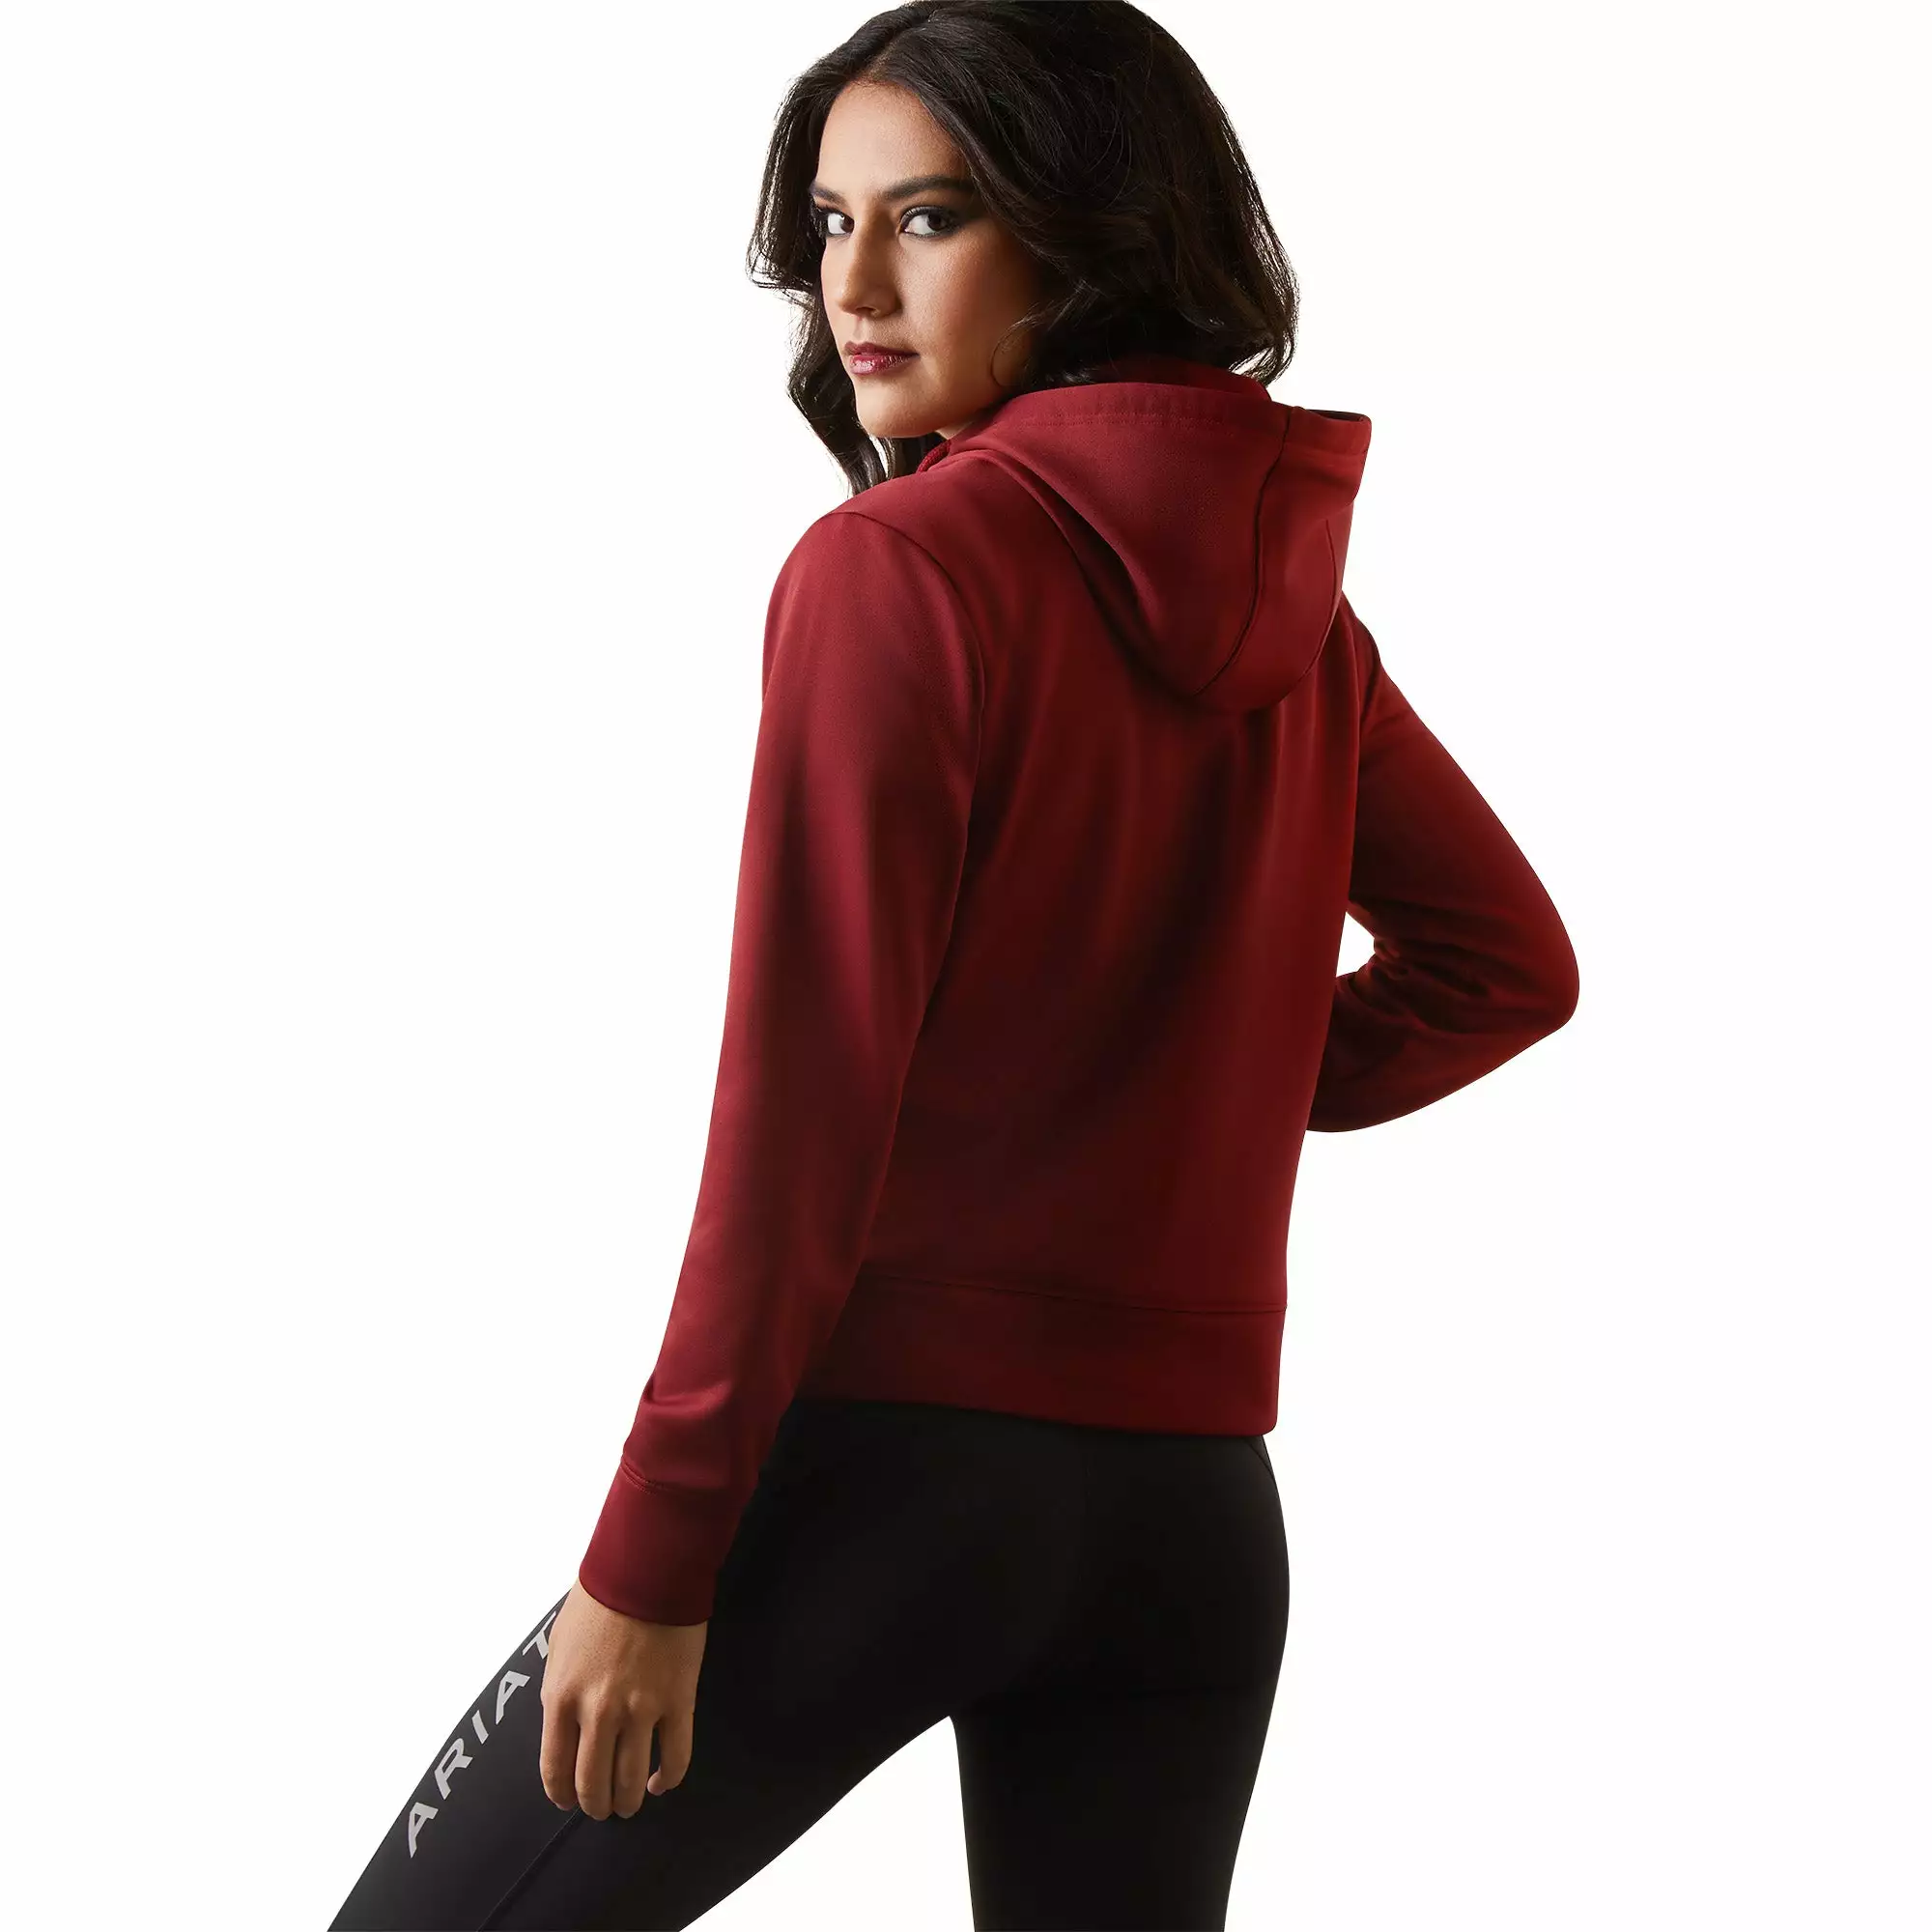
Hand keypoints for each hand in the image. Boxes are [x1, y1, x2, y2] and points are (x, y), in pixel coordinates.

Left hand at [538, 1579, 709, 1818]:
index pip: (555, 1771)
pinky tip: (661, 1781)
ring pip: (632, 1780)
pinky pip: (675, 1756)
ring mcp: (640, 1710)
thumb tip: (565, 1724)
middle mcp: (597, 1713)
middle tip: (601, 1806)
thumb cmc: (599, 1600)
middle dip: (595, 1804)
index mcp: (561, 1697)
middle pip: (593, 1784)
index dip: (562, 1794)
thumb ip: (559, 1690)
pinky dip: (668, 1779)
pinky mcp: (678, 1701)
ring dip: (629, 1799)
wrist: (648, 1569)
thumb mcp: (560, 1646)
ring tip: (630, 1801)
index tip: (569, 1799)